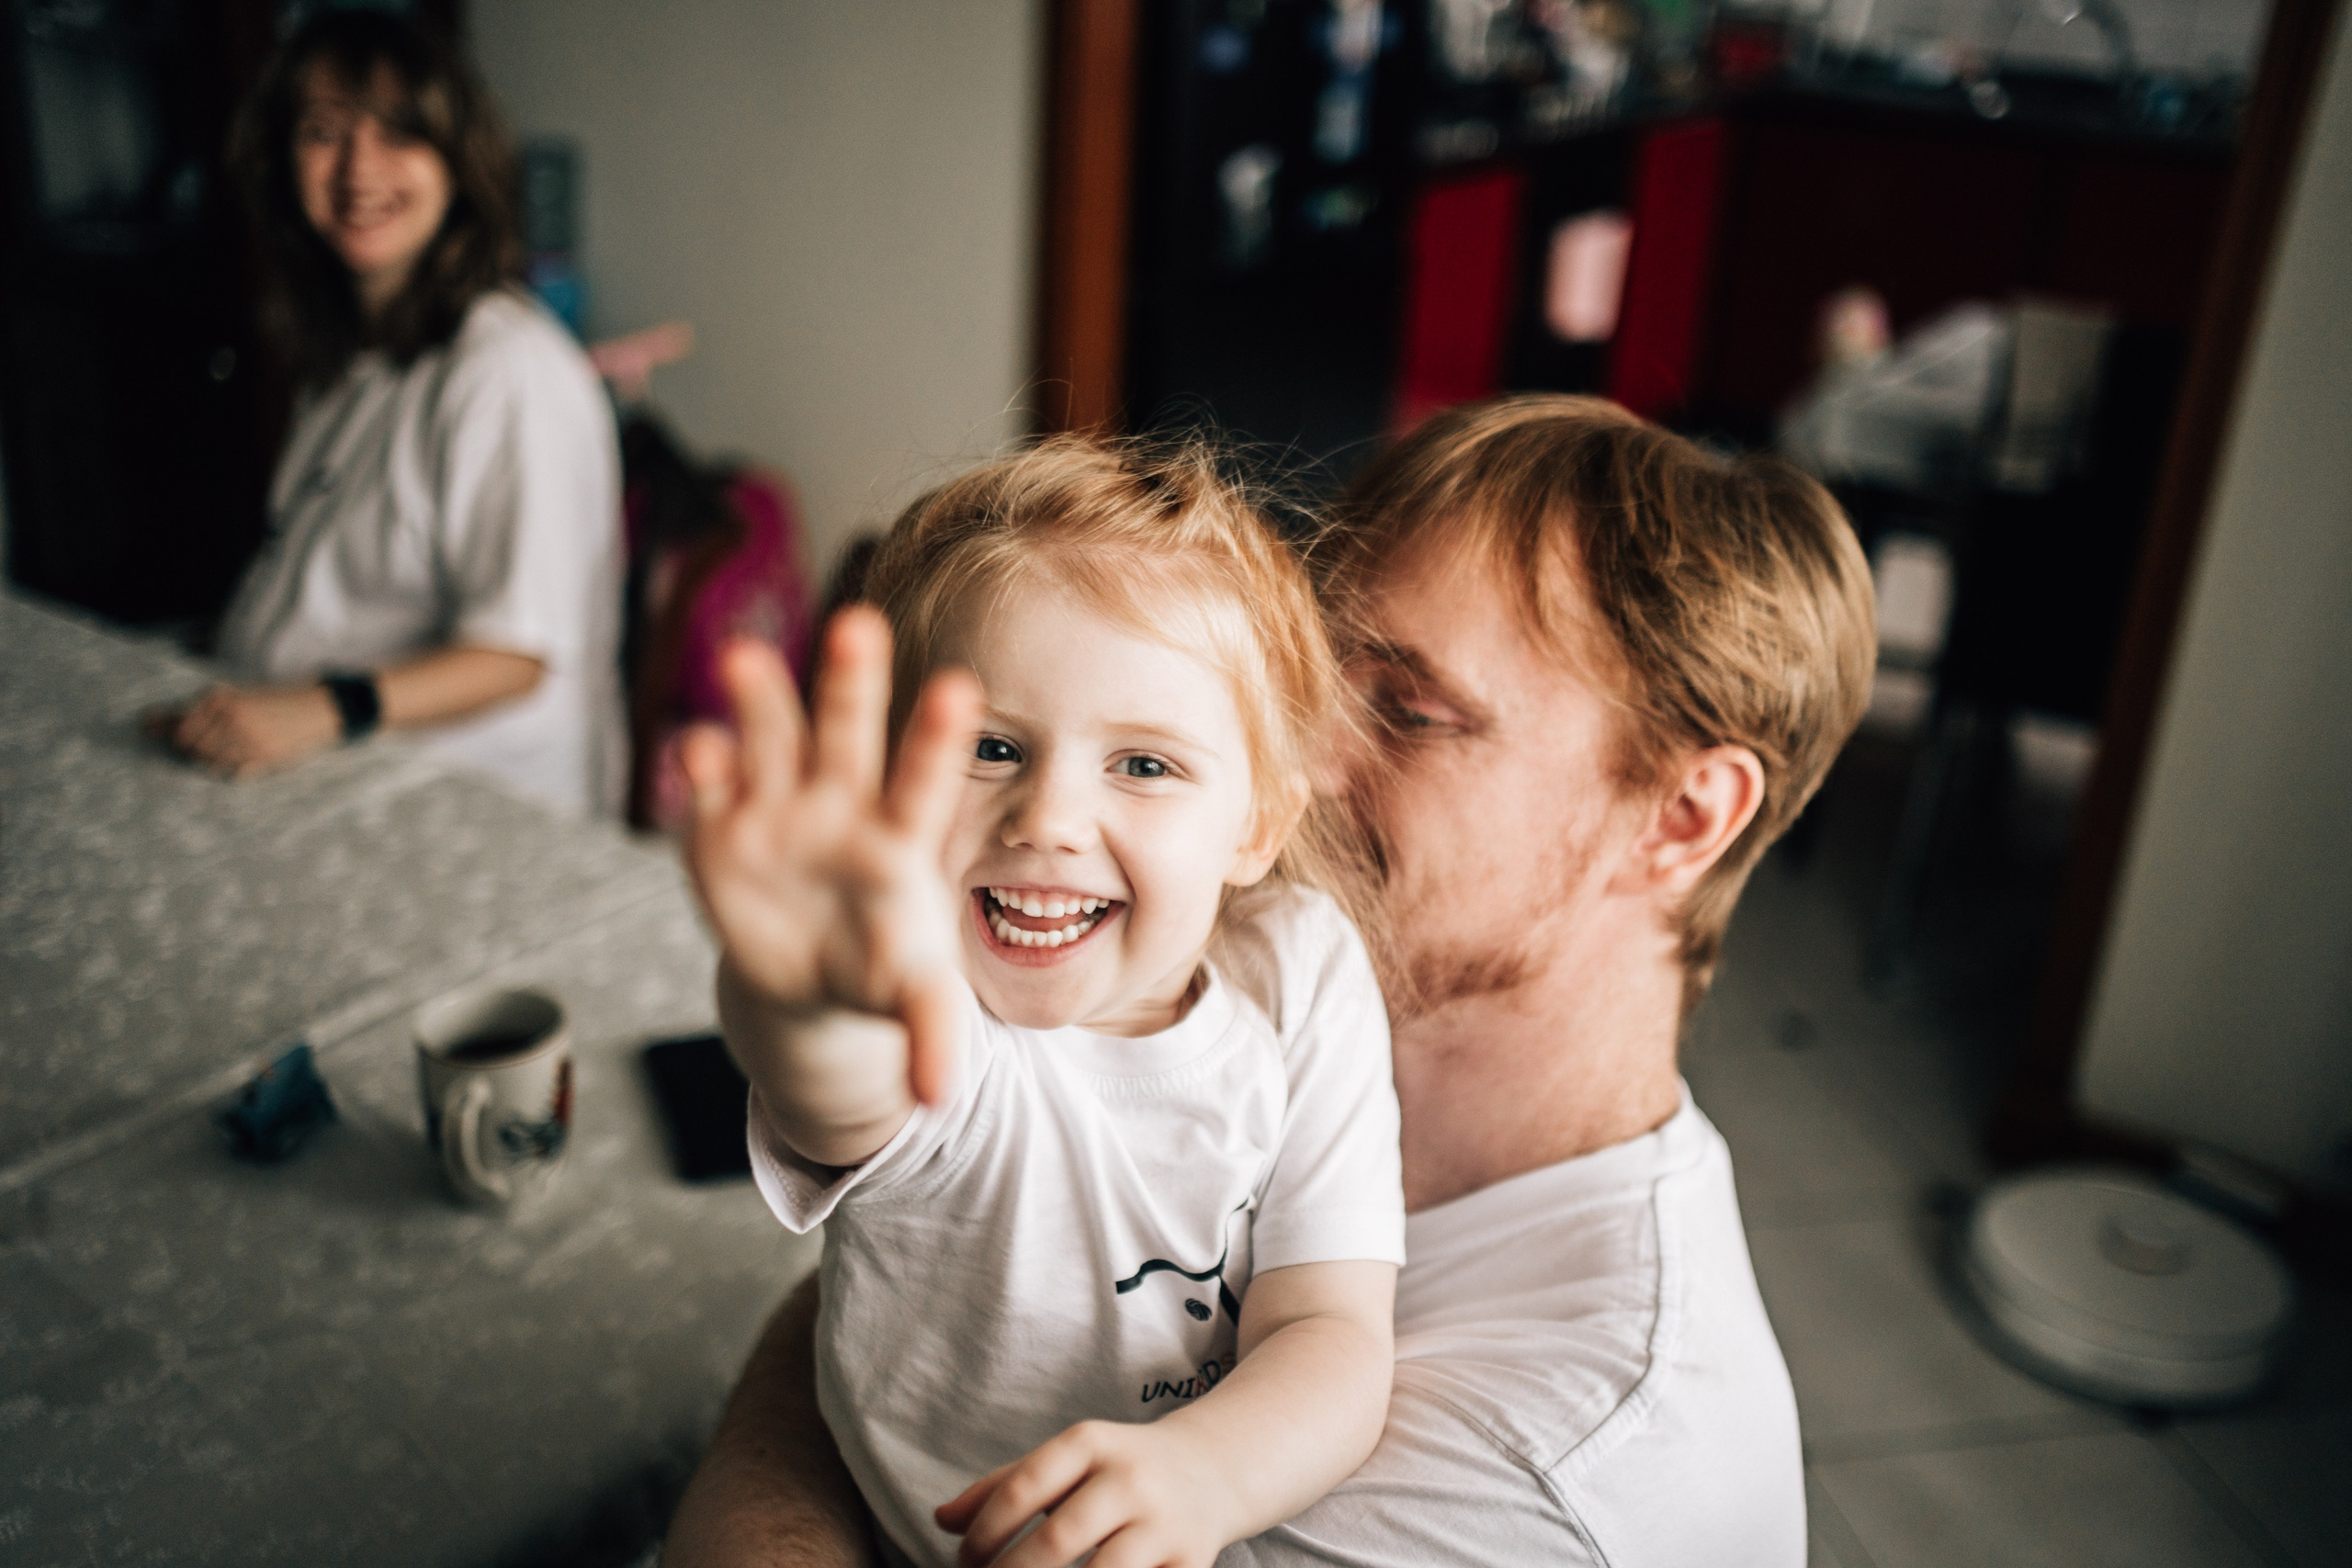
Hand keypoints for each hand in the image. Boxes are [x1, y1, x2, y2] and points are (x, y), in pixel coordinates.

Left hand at [152, 683, 340, 777]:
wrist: (316, 709)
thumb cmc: (270, 703)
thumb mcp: (232, 699)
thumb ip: (188, 712)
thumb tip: (144, 723)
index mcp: (221, 699)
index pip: (179, 728)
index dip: (172, 734)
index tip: (169, 735)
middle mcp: (231, 718)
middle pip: (192, 747)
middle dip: (195, 748)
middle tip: (215, 740)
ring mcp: (247, 739)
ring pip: (209, 761)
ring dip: (214, 758)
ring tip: (233, 747)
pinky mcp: (262, 757)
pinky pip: (231, 772)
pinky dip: (231, 767)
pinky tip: (244, 755)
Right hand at [680, 609, 981, 1106]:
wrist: (810, 973)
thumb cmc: (877, 966)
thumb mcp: (913, 999)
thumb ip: (930, 1032)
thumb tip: (941, 1098)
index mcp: (899, 838)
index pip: (924, 779)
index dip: (936, 739)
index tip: (961, 688)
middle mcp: (839, 807)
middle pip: (847, 736)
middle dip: (849, 684)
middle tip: (858, 624)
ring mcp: (776, 813)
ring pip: (770, 744)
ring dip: (760, 703)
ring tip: (745, 658)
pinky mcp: (720, 835)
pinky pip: (709, 796)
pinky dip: (700, 772)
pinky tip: (694, 746)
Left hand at [937, 1419, 1241, 1567]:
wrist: (1214, 1468)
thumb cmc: (1119, 1469)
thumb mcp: (1067, 1461)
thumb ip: (1002, 1487)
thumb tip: (941, 1521)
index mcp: (1091, 1443)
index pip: (1024, 1486)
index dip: (985, 1531)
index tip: (966, 1561)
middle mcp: (1131, 1478)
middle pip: (1060, 1536)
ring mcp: (1165, 1523)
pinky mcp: (1193, 1562)